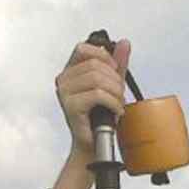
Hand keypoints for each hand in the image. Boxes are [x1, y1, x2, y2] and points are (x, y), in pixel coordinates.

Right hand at [55, 39, 130, 155]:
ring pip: (97, 79)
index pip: (84, 49)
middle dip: (115, 80)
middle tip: (120, 96)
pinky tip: (116, 112)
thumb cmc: (99, 118)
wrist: (94, 145)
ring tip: (118, 105)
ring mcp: (65, 92)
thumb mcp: (112, 86)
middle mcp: (64, 80)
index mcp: (71, 71)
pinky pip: (97, 95)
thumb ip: (117, 65)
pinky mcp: (71, 106)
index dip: (103, 56)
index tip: (115, 71)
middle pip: (95, 65)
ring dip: (115, 93)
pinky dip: (113, 103)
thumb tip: (124, 43)